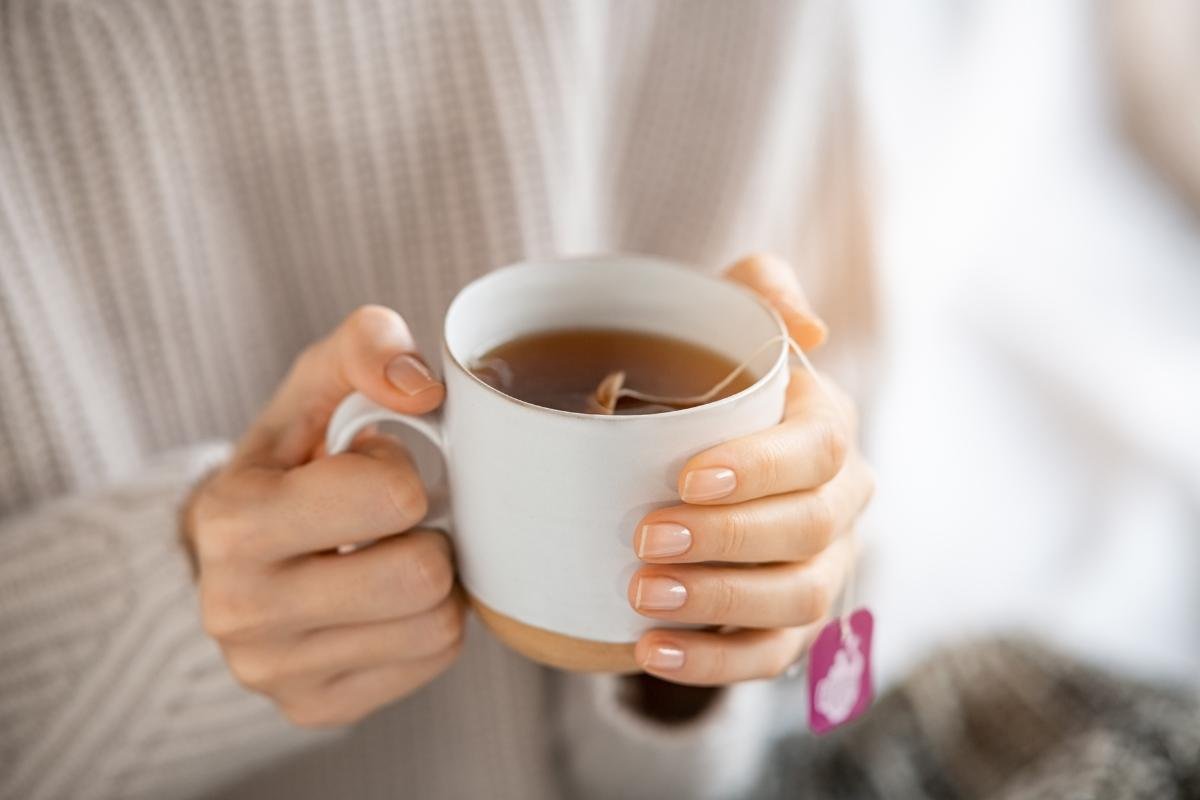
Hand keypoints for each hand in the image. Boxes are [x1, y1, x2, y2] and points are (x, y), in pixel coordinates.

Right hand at [184, 306, 465, 727]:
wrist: (239, 550)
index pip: (393, 498)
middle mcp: (239, 611)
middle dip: (423, 533)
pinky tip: (386, 598)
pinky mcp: (314, 708)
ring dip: (433, 579)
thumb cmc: (293, 459)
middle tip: (390, 522)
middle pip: (422, 574)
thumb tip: (424, 390)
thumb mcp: (317, 384)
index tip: (365, 468)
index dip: (399, 471)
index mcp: (231, 521)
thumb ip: (367, 346)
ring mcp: (274, 673)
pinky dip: (427, 623)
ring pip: (438, 625)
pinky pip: (433, 661)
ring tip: (388, 555)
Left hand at [627, 254, 873, 685]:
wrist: (685, 458)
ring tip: (642, 598)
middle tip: (645, 539)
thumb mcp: (723, 319)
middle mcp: (839, 502)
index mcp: (826, 428)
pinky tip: (652, 652)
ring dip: (719, 604)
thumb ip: (759, 290)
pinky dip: (714, 663)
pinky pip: (771, 657)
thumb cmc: (702, 381)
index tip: (684, 477)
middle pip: (809, 532)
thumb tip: (809, 329)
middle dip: (728, 540)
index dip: (760, 469)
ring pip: (797, 600)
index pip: (818, 451)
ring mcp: (822, 569)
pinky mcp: (790, 624)